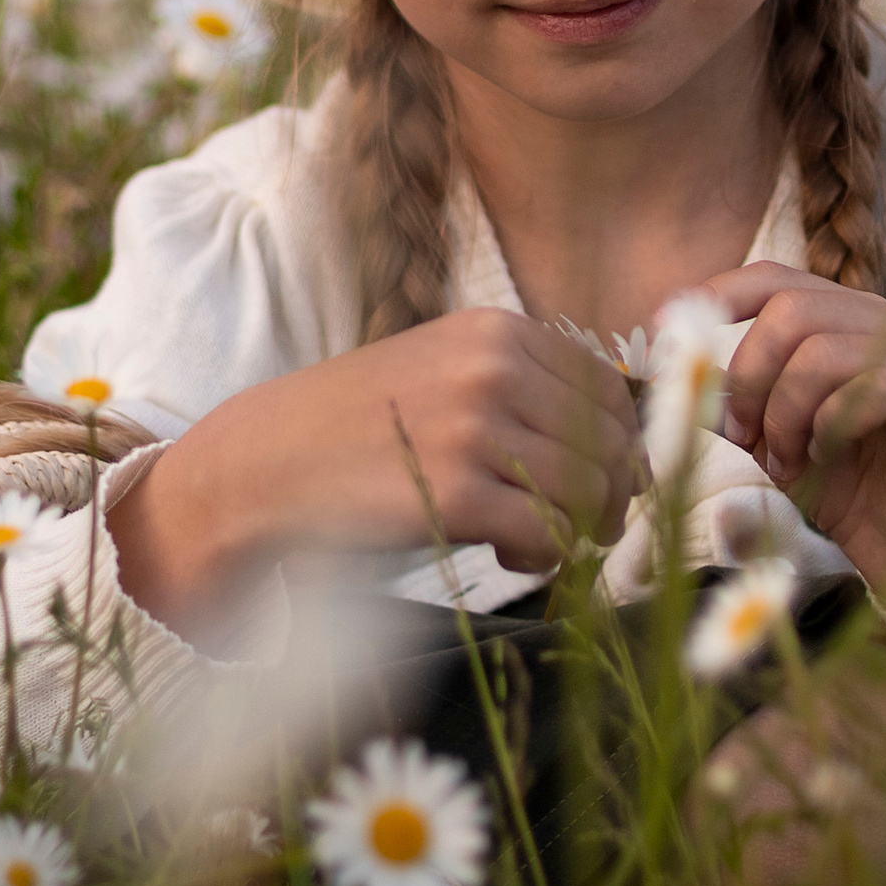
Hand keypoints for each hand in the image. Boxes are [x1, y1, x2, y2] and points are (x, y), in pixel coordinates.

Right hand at [109, 311, 642, 635]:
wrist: (262, 467)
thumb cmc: (357, 431)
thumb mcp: (442, 374)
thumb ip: (521, 388)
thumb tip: (623, 444)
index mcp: (496, 330)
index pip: (607, 388)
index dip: (612, 444)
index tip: (592, 479)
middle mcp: (493, 367)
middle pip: (611, 441)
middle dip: (608, 493)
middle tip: (574, 525)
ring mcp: (476, 427)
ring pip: (590, 489)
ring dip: (576, 528)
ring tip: (528, 539)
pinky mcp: (458, 491)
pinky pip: (551, 533)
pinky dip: (545, 555)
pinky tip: (505, 553)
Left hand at [702, 263, 885, 656]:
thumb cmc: (848, 490)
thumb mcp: (770, 438)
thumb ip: (730, 402)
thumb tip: (676, 371)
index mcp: (853, 319)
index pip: (778, 278)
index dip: (720, 295)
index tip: (666, 327)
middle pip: (792, 309)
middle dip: (749, 376)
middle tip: (744, 437)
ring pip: (821, 351)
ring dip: (783, 414)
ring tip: (784, 462)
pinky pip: (867, 390)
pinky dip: (825, 427)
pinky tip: (821, 458)